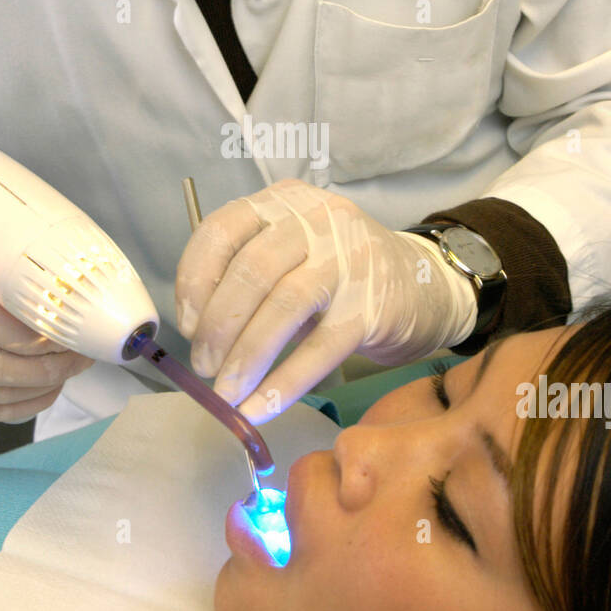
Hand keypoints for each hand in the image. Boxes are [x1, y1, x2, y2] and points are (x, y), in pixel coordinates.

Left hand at [175, 180, 474, 421]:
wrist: (423, 287)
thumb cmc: (340, 275)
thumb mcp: (292, 256)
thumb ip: (247, 277)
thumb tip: (197, 331)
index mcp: (284, 201)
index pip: (223, 229)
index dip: (196, 280)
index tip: (186, 325)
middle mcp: (317, 219)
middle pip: (252, 270)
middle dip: (219, 326)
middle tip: (204, 369)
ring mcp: (350, 259)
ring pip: (285, 306)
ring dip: (247, 357)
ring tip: (226, 394)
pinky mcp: (373, 304)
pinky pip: (321, 348)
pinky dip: (285, 384)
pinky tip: (262, 408)